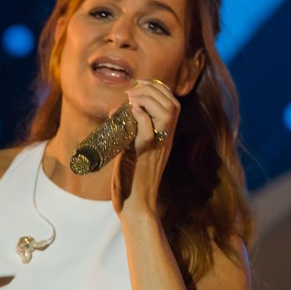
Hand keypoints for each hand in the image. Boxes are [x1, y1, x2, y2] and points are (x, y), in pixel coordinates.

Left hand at [111, 79, 179, 213]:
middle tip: (133, 88)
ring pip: (166, 114)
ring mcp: (156, 148)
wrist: (135, 205)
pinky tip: (131, 109)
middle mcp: (165, 141)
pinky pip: (148, 132)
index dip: (159, 89)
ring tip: (131, 96)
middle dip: (154, 89)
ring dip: (148, 99)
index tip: (140, 84)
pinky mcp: (142, 156)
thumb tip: (118, 114)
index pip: (173, 105)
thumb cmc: (132, 179)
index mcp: (165, 138)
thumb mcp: (135, 149)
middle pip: (172, 105)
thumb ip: (133, 133)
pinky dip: (141, 116)